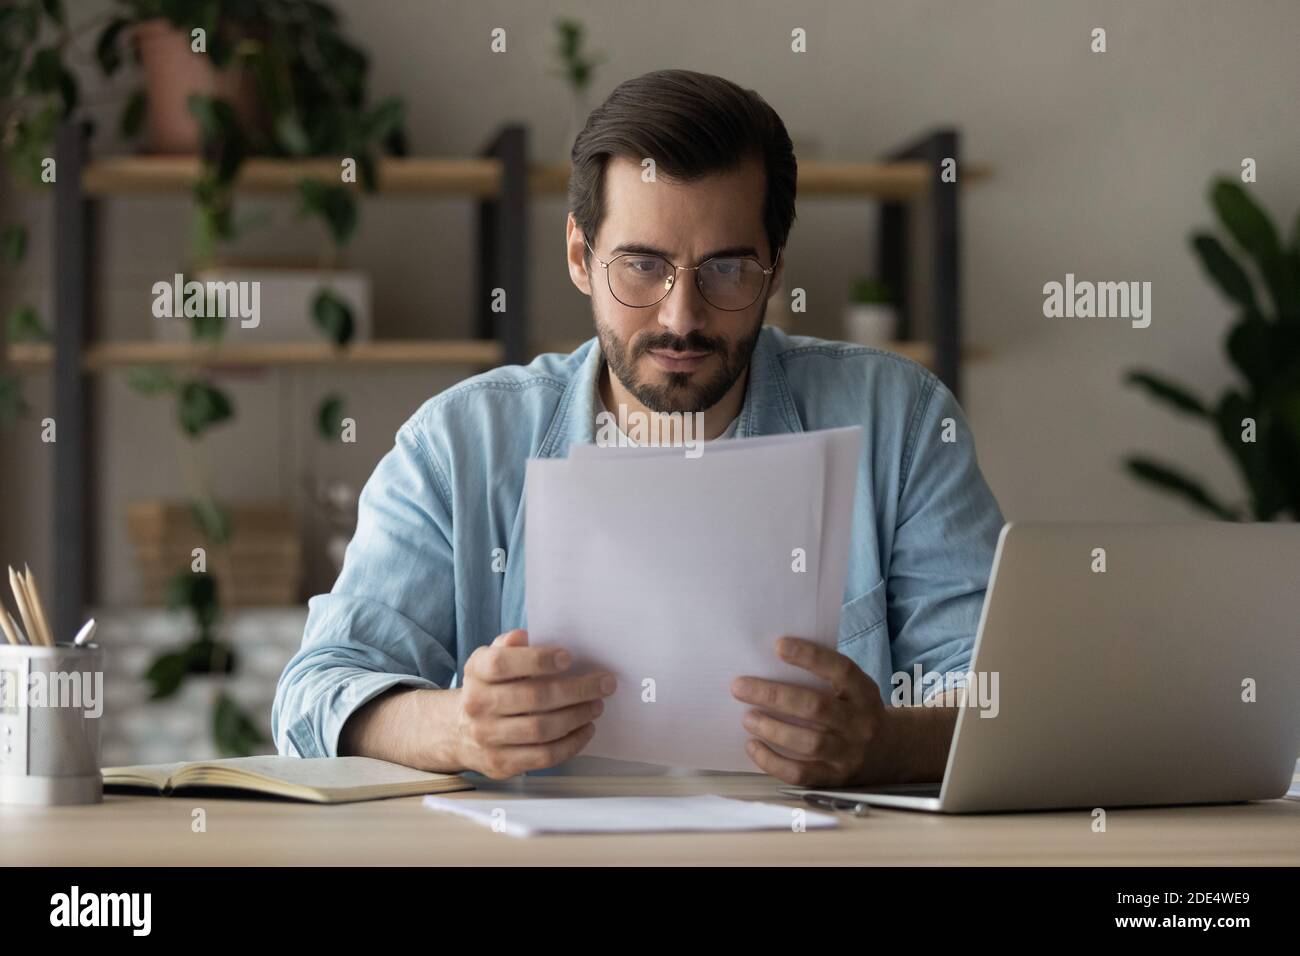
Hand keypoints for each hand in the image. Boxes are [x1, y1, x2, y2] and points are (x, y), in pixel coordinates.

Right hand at [453, 629, 616, 778]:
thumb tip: (522, 636)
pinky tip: (585, 729)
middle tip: (603, 684)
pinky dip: (571, 743)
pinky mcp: (501, 764)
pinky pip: (544, 757)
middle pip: (532, 698)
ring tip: (596, 705)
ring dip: (577, 716)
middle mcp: (477, 706)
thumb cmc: (490, 688)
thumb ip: (508, 646)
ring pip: (541, 729)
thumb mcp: (491, 659)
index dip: (537, 660)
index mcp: (476, 673)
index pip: (502, 664)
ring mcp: (487, 738)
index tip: (568, 657)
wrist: (458, 732)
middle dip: (575, 690)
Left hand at [731, 636, 888, 786]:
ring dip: (773, 728)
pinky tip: (753, 746)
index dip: (810, 656)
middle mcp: (860, 723)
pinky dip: (773, 762)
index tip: (778, 645)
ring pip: (810, 742)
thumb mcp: (854, 689)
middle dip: (774, 695)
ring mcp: (849, 754)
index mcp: (864, 693)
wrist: (893, 752)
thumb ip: (825, 676)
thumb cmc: (857, 711)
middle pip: (816, 707)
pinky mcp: (835, 779)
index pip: (841, 670)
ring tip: (747, 718)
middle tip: (740, 686)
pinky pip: (802, 773)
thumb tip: (771, 660)